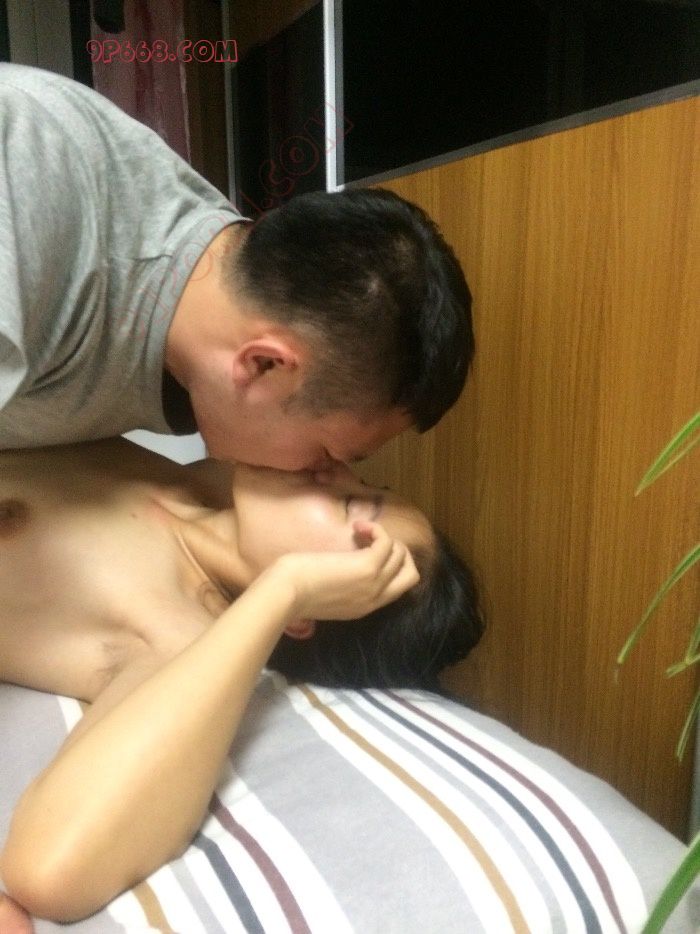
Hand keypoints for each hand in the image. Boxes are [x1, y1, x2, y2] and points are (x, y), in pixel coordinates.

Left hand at [269, 521, 419, 621]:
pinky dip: (376, 529)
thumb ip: (341, 590)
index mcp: (365, 607)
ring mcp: (374, 583)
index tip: (368, 551)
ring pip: (401, 555)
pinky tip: (357, 527)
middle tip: (373, 542)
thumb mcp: (325, 597)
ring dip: (384, 536)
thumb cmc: (293, 593)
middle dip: (399, 553)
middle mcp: (375, 598)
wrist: (285, 593)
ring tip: (359, 531)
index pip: (397, 589)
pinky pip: (387, 542)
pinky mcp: (368, 566)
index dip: (390, 566)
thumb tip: (341, 574)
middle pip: (411, 574)